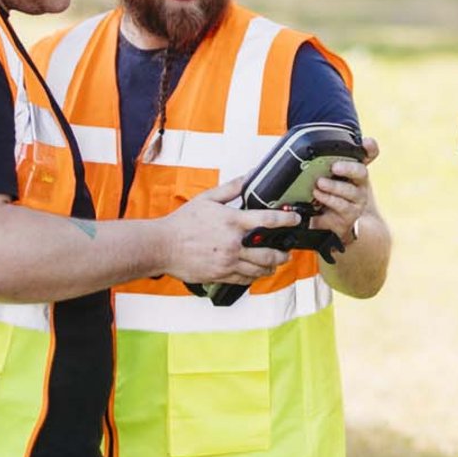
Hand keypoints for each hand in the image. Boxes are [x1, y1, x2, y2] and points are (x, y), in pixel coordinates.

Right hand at [157, 177, 297, 285]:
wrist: (162, 245)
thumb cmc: (183, 221)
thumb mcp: (208, 198)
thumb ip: (231, 188)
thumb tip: (248, 177)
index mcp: (232, 221)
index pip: (267, 221)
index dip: (286, 220)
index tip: (295, 220)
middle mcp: (233, 244)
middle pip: (268, 252)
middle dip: (282, 253)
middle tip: (288, 252)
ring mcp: (227, 262)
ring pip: (257, 269)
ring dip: (270, 267)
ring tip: (275, 264)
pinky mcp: (219, 275)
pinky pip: (242, 279)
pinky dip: (252, 277)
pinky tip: (255, 273)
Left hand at [308, 137, 379, 246]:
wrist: (335, 224)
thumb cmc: (329, 195)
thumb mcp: (325, 179)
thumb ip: (318, 165)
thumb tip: (290, 149)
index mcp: (354, 169)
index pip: (369, 154)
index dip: (369, 147)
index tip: (365, 142)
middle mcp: (359, 183)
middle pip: (361, 171)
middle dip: (348, 168)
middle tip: (334, 167)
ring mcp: (357, 200)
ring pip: (351, 191)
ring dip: (334, 187)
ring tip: (320, 185)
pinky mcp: (351, 214)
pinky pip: (342, 206)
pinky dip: (329, 200)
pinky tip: (318, 197)